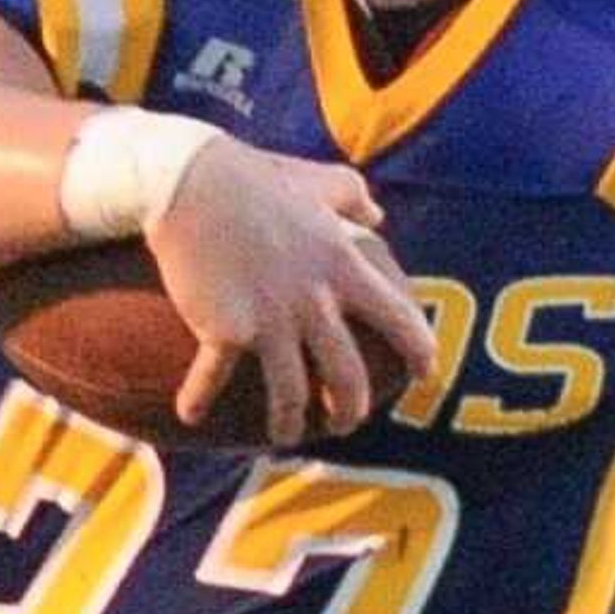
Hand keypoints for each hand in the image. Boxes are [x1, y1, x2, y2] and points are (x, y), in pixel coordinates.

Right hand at [149, 141, 435, 445]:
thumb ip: (353, 196)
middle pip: (347, 375)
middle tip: (344, 423)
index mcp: (343, 265)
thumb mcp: (318, 179)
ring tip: (284, 435)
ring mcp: (269, 318)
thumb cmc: (256, 178)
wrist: (190, 182)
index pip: (398, 317)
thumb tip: (377, 213)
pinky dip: (199, 398)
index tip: (424, 373)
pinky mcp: (223, 327)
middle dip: (350, 409)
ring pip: (290, 391)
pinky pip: (213, 376)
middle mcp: (313, 299)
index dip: (419, 349)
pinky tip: (189, 414)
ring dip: (288, 421)